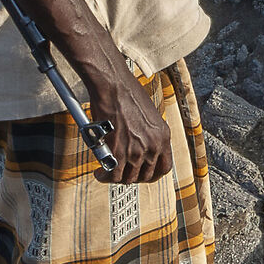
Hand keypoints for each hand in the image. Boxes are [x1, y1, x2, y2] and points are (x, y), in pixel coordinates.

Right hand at [86, 64, 174, 184]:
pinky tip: (99, 172)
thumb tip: (139, 147)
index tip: (142, 173)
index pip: (164, 167)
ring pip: (128, 178)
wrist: (113, 86)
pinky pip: (113, 175)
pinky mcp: (118, 152)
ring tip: (107, 172)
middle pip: (146, 176)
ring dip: (117, 177)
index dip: (152, 174)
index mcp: (163, 136)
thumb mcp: (148, 116)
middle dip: (132, 176)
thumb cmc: (127, 94)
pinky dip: (104, 176)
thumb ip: (148, 134)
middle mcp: (153, 146)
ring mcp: (137, 151)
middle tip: (121, 171)